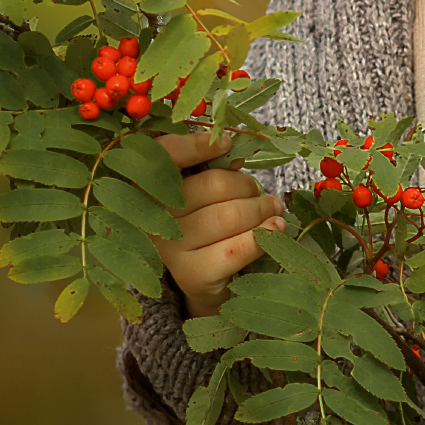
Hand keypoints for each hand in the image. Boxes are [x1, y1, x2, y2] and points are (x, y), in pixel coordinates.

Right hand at [153, 130, 284, 318]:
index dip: (195, 145)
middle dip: (247, 186)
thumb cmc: (206, 226)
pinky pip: (235, 249)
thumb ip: (212, 171)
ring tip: (272, 211)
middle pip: (213, 185)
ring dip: (261, 210)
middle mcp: (152, 216)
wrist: (204, 281)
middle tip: (260, 195)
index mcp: (149, 186)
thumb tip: (231, 150)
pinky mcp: (191, 275)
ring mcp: (169, 248)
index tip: (226, 143)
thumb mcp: (202, 194)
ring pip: (229, 216)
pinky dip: (263, 236)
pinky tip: (275, 229)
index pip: (165, 154)